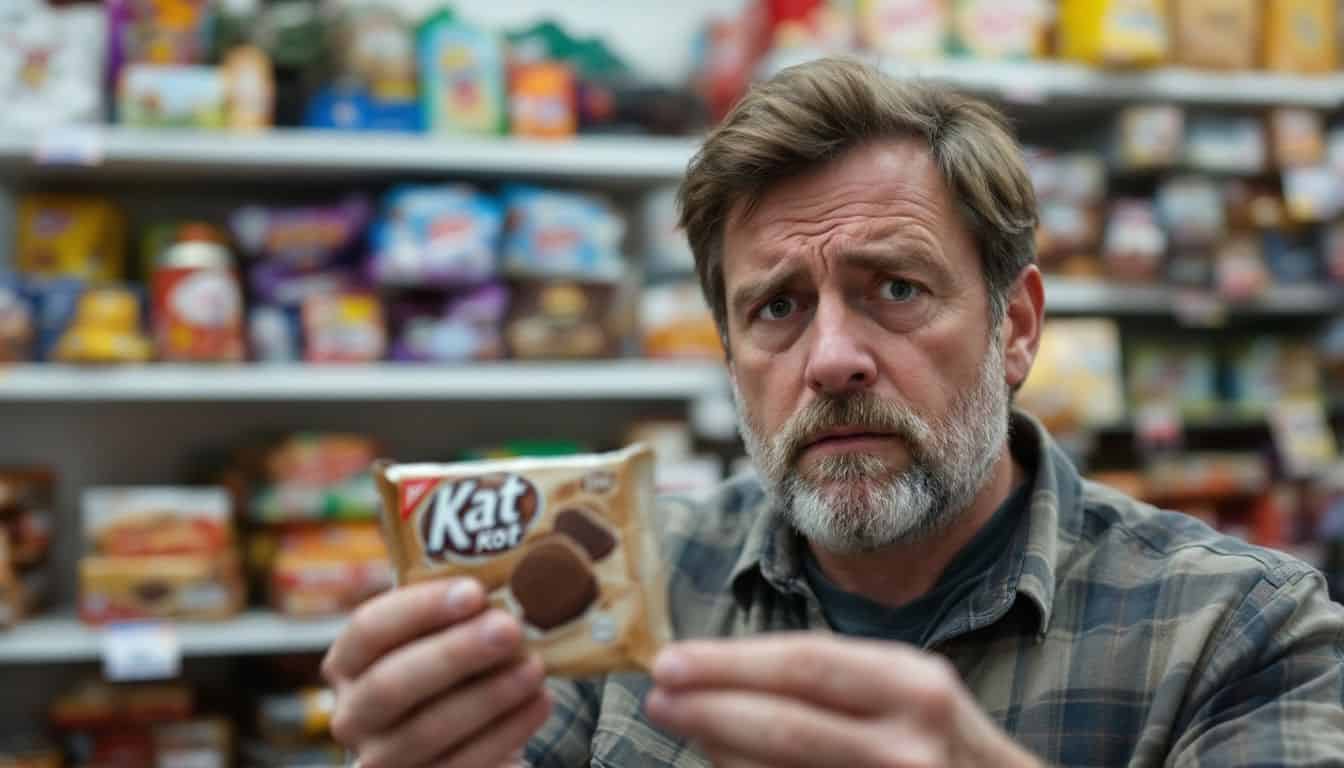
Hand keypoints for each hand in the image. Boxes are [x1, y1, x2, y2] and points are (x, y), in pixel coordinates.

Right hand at [322, 579, 551, 767]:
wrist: (459, 741)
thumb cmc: (449, 670)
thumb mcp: (439, 637)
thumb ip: (458, 611)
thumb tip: (515, 566)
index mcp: (349, 663)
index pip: (370, 628)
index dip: (421, 608)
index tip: (475, 591)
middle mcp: (353, 715)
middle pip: (393, 683)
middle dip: (456, 653)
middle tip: (510, 629)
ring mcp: (382, 761)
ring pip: (428, 731)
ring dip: (489, 696)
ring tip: (536, 668)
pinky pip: (462, 766)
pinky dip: (505, 734)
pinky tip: (539, 704)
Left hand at [645, 634, 1041, 767]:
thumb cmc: (940, 740)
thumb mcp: (906, 689)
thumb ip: (830, 680)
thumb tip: (723, 678)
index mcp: (914, 685)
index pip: (803, 663)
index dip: (727, 662)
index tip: (669, 661)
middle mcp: (909, 743)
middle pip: (785, 725)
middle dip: (708, 709)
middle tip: (657, 697)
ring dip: (720, 752)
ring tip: (682, 725)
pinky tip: (725, 765)